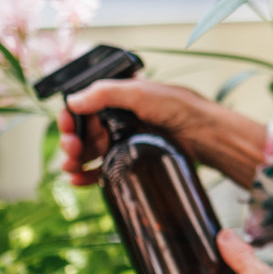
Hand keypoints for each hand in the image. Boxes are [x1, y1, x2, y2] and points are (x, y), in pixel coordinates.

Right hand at [58, 79, 225, 185]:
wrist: (206, 134)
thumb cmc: (180, 107)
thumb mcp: (141, 93)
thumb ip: (106, 94)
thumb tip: (73, 101)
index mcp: (119, 97)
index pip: (84, 106)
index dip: (71, 117)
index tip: (66, 127)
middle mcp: (120, 117)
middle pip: (84, 131)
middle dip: (72, 141)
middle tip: (71, 150)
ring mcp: (127, 139)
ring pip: (91, 151)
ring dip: (75, 160)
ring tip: (70, 168)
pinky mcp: (134, 159)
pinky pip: (104, 168)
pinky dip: (88, 174)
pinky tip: (78, 180)